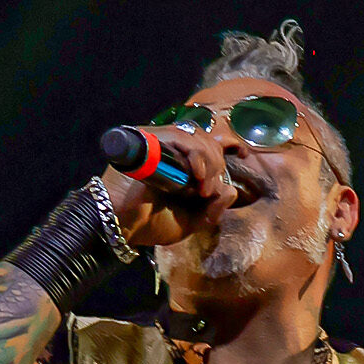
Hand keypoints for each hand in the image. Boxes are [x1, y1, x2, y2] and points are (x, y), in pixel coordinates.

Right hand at [103, 124, 236, 248]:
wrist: (123, 228)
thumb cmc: (152, 224)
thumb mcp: (191, 222)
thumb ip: (212, 210)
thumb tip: (232, 190)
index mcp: (182, 164)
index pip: (209, 145)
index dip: (226, 149)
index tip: (240, 158)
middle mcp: (172, 149)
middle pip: (207, 141)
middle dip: (216, 166)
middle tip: (207, 191)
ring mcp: (160, 141)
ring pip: (196, 136)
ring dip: (207, 161)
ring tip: (200, 187)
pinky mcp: (148, 139)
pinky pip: (178, 135)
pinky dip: (193, 152)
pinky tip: (195, 173)